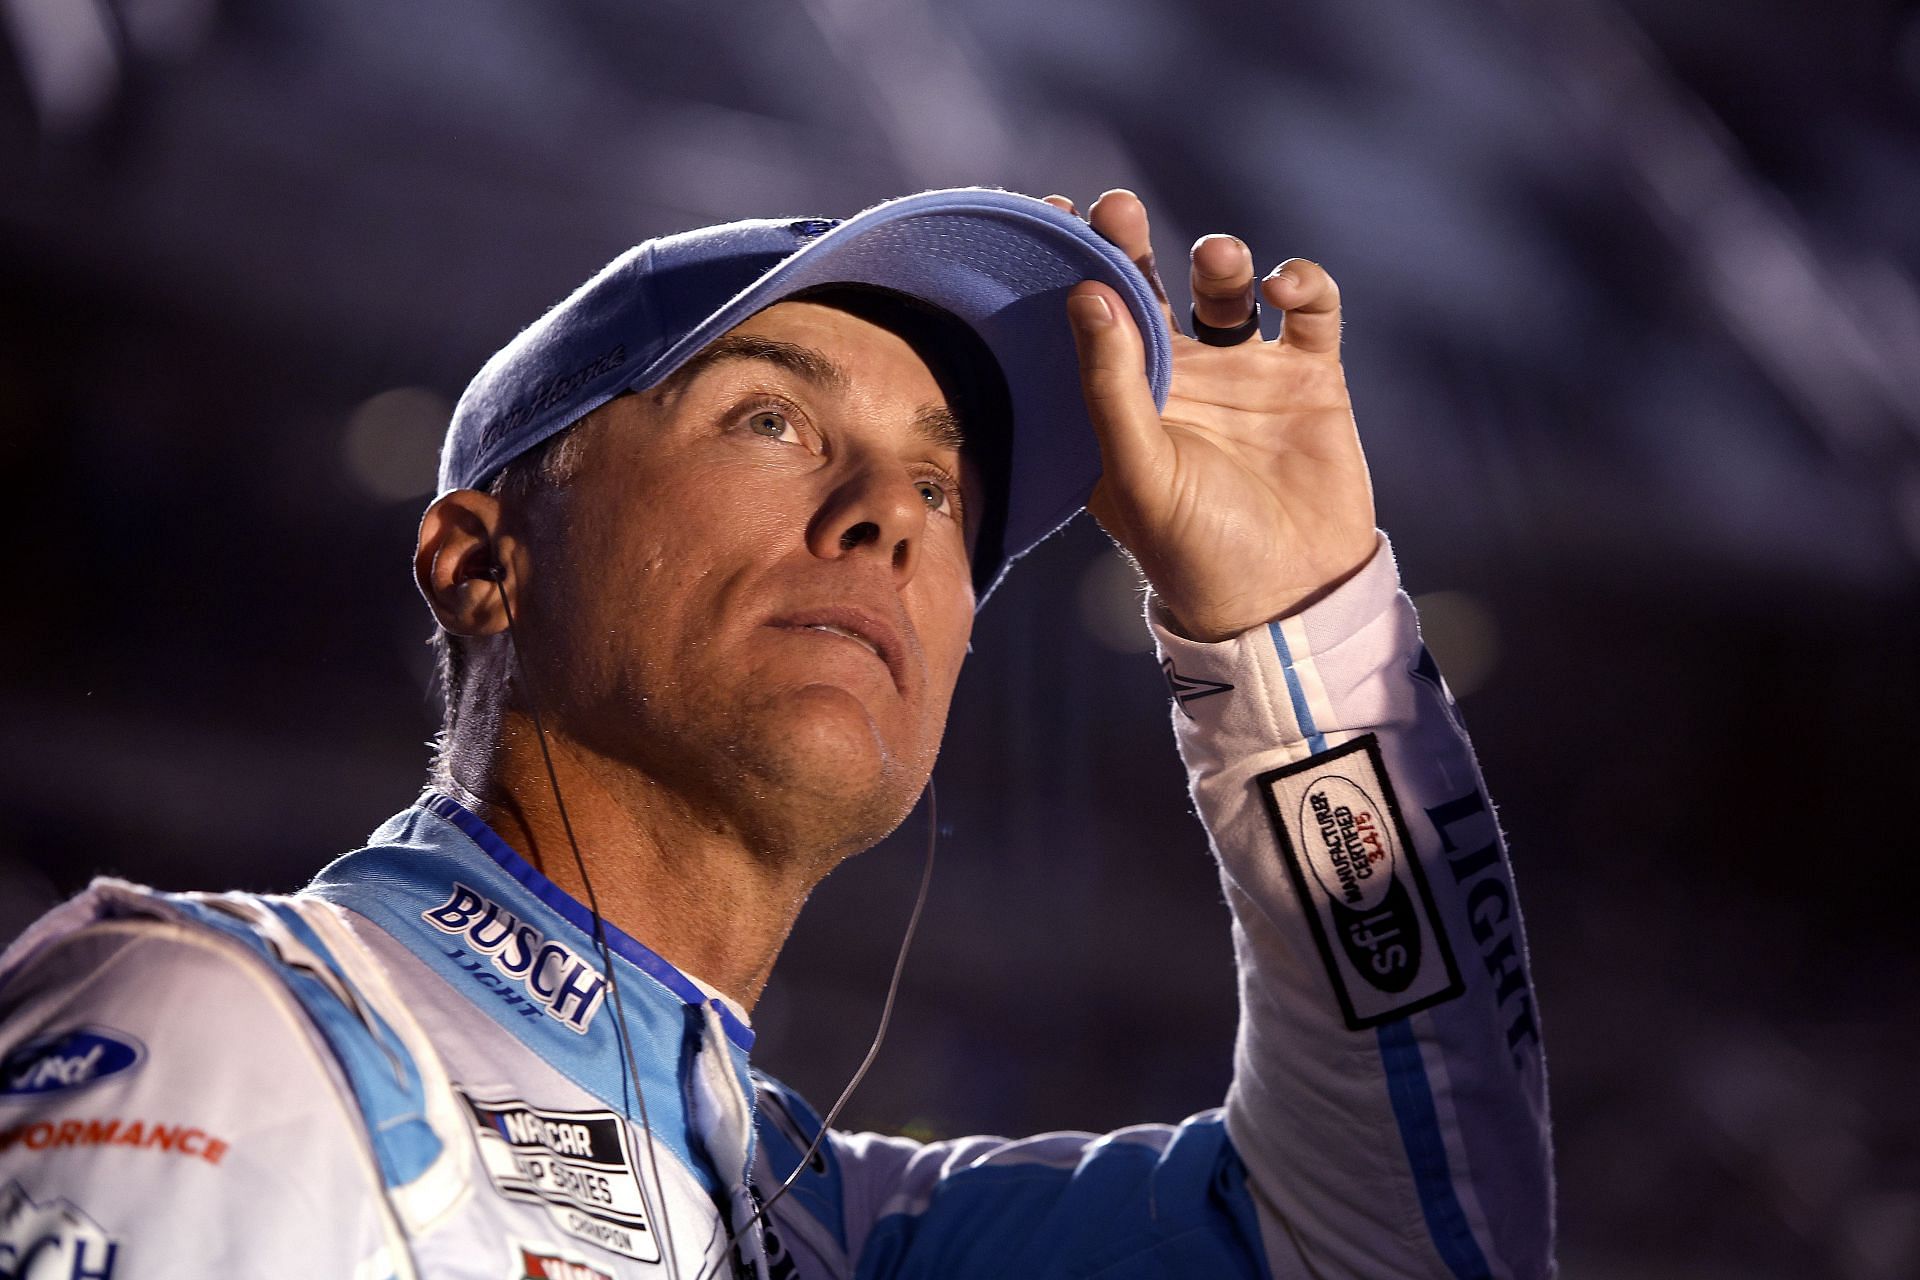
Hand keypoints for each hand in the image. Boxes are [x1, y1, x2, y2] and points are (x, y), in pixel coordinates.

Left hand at [1050, 190, 1377, 641]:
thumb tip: (1086, 292)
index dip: (1066, 263)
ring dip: (1222, 258)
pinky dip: (1301, 281)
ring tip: (1218, 261)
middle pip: (1150, 284)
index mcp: (1121, 401)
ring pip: (1226, 285)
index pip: (1085, 317)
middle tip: (1118, 208)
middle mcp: (1178, 378)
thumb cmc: (1194, 550)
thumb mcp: (1138, 471)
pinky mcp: (1311, 376)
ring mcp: (1245, 372)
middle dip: (1132, 240)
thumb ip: (1111, 384)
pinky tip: (1283, 289)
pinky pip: (1310, 307)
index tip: (1046, 214)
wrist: (1289, 600)